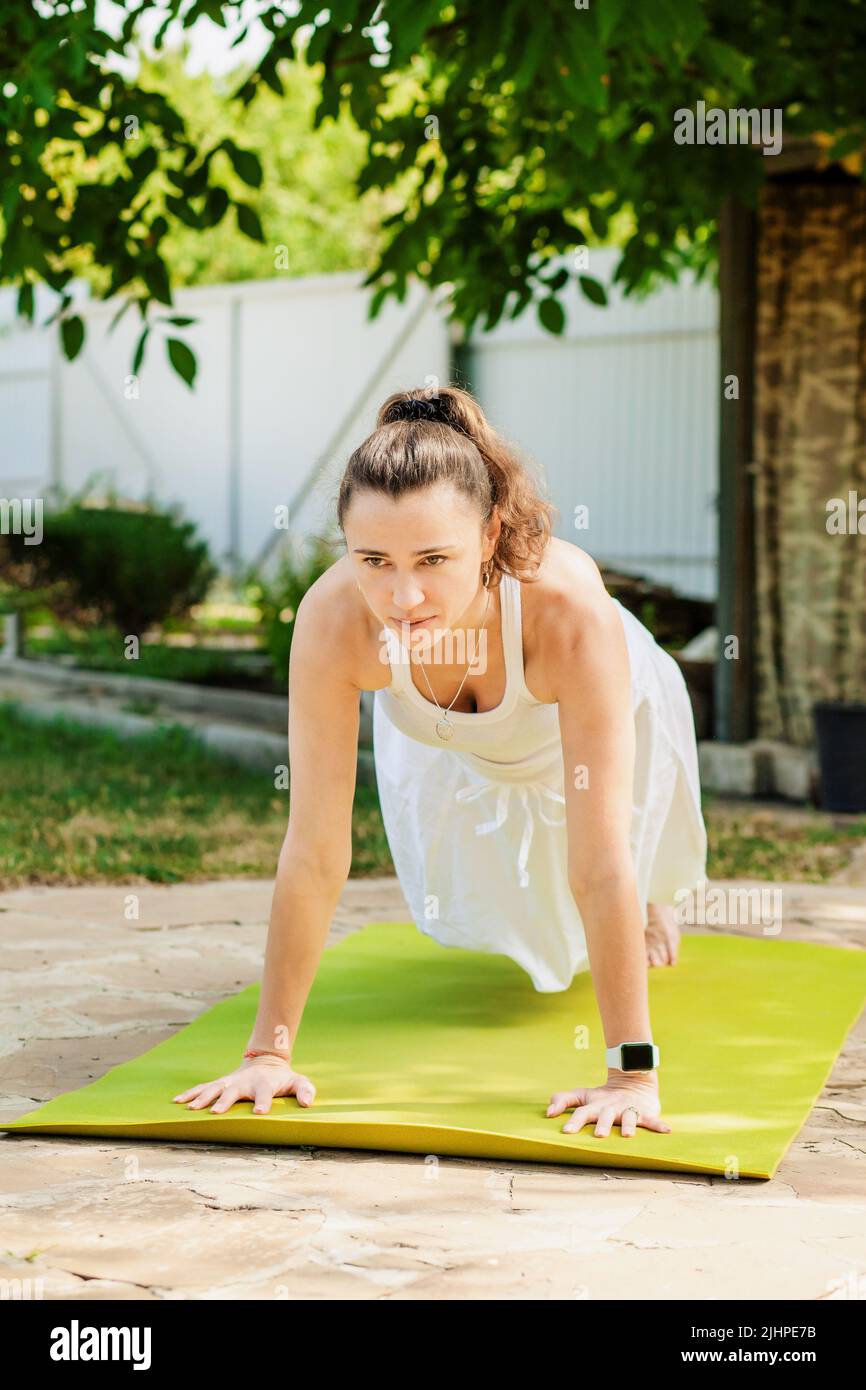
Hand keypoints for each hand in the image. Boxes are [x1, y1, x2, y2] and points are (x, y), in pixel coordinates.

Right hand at [172, 1056, 315, 1115]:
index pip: (263, 1093)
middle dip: (224, 1101)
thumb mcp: (297, 1081)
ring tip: (190, 1108)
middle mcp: (243, 1082)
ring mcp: (230, 1082)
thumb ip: (305, 1090)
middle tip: (214, 1112)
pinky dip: (190, 1093)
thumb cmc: (281, 1078)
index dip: (262, 1103)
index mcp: (262, 1084)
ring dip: (202, 1098)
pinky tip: (177, 1101)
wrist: (265, 1061)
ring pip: (213, 1088)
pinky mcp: (220, 1084)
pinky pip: (203, 1088)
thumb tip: (308, 1103)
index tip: (259, 1113)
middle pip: (232, 1091)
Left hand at [546, 1077, 671, 1136]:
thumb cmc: (602, 1097)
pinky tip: (667, 1130)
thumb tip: (547, 1113)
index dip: (574, 1121)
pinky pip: (652, 1119)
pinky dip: (659, 1124)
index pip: (581, 1112)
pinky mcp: (644, 1111)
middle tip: (600, 1136)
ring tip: (628, 1134)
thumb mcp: (582, 1096)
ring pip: (628, 1117)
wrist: (632, 1081)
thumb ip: (563, 1100)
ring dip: (629, 1125)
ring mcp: (628, 1109)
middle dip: (603, 1125)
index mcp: (595, 1106)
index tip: (566, 1132)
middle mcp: (610, 1108)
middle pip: (606, 1116)